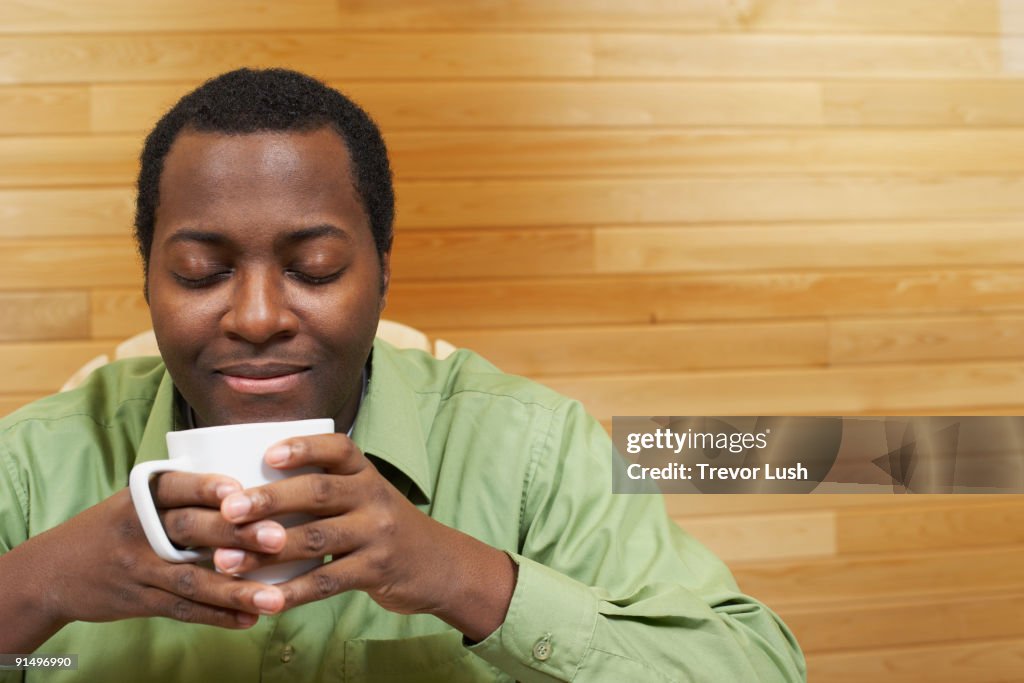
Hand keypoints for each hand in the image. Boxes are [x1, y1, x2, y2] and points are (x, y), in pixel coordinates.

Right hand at [0, 476, 287, 650]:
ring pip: (190, 579)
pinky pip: (182, 609)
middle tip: (279, 538)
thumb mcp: (137, 500)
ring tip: (274, 598)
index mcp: (141, 496)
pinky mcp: (138, 600)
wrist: (52, 571)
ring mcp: (137, 568)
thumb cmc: (116, 527)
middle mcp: (139, 529)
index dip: (207, 487)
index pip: (176, 486)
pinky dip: (216, 615)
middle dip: (236, 534)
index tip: (241, 490)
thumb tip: (254, 490)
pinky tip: (249, 619)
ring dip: (235, 589)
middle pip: (190, 529)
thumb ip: (184, 495)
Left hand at [212, 434, 516, 640]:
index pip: (337, 448)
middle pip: (318, 492)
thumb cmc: (380, 525)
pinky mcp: (375, 570)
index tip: (267, 455)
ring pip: (316, 539)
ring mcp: (376, 534)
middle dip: (270, 500)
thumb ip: (322, 489)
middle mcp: (373, 497)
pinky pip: (327, 581)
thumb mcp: (363, 495)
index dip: (303, 447)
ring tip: (227, 560)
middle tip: (229, 510)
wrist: (438, 564)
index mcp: (364, 472)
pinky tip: (265, 600)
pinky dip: (292, 592)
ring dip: (267, 551)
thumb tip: (247, 489)